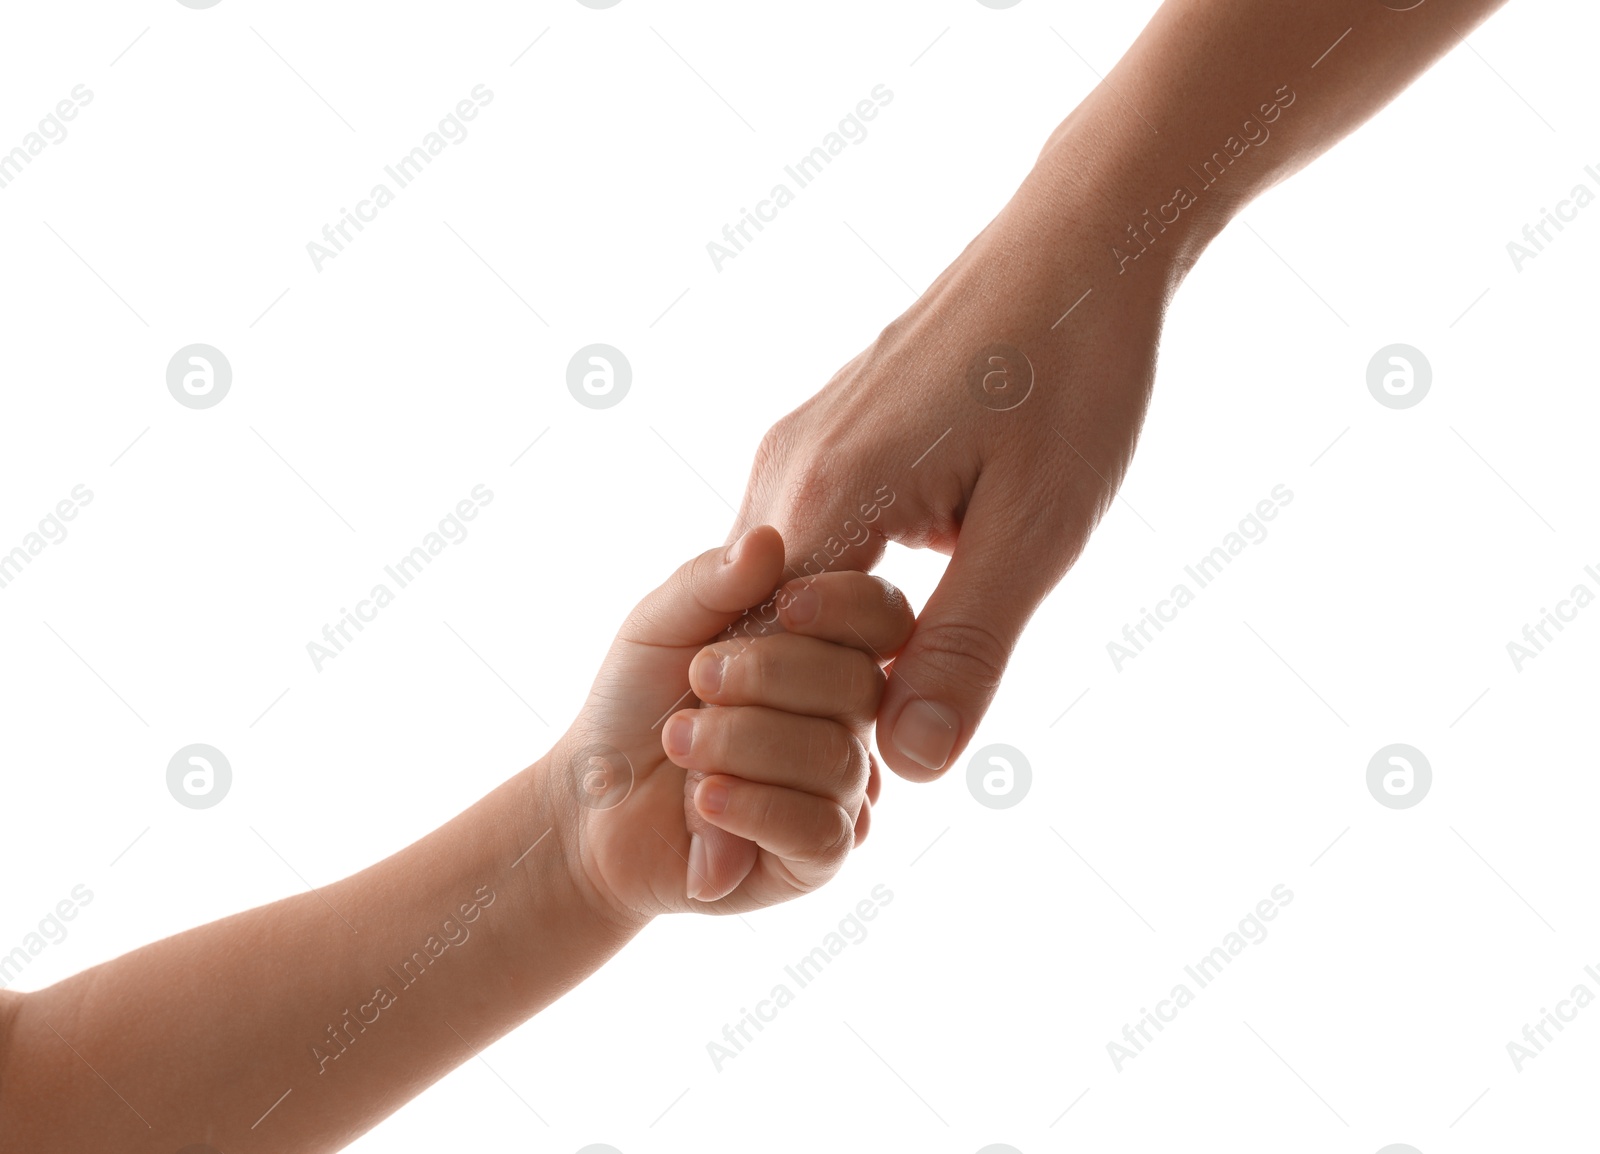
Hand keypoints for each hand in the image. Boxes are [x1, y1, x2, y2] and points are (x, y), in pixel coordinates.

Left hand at [542, 525, 913, 922]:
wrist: (593, 803)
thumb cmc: (633, 705)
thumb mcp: (660, 626)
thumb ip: (712, 582)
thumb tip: (769, 542)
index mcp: (825, 653)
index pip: (883, 620)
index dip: (846, 607)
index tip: (782, 605)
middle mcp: (848, 721)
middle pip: (861, 686)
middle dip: (769, 676)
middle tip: (699, 680)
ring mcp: (841, 792)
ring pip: (836, 758)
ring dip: (742, 744)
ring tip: (679, 741)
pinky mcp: (818, 858)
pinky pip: (820, 830)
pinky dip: (754, 806)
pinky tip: (703, 799)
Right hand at [732, 158, 1174, 781]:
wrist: (1077, 241)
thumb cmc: (1072, 378)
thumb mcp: (1039, 530)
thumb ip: (967, 647)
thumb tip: (913, 766)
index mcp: (826, 502)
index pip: (763, 663)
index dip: (781, 746)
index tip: (797, 817)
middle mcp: (785, 474)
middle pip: (758, 627)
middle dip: (794, 706)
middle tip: (847, 769)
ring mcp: (797, 445)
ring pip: (778, 586)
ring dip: (813, 651)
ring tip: (869, 706)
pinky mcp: (822, 431)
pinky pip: (801, 539)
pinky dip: (828, 596)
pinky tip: (880, 620)